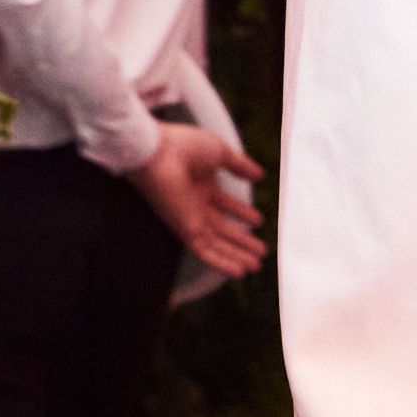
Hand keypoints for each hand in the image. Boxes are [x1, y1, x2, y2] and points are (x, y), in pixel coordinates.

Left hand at [131, 122, 266, 278]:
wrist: (156, 152)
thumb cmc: (182, 145)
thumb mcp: (220, 151)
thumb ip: (240, 164)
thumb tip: (259, 174)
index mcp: (202, 185)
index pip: (226, 204)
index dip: (242, 213)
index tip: (258, 221)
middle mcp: (195, 204)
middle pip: (223, 229)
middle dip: (242, 241)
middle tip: (260, 251)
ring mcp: (189, 218)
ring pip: (216, 244)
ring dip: (236, 256)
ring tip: (254, 266)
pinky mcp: (184, 229)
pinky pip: (204, 251)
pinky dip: (221, 262)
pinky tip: (237, 271)